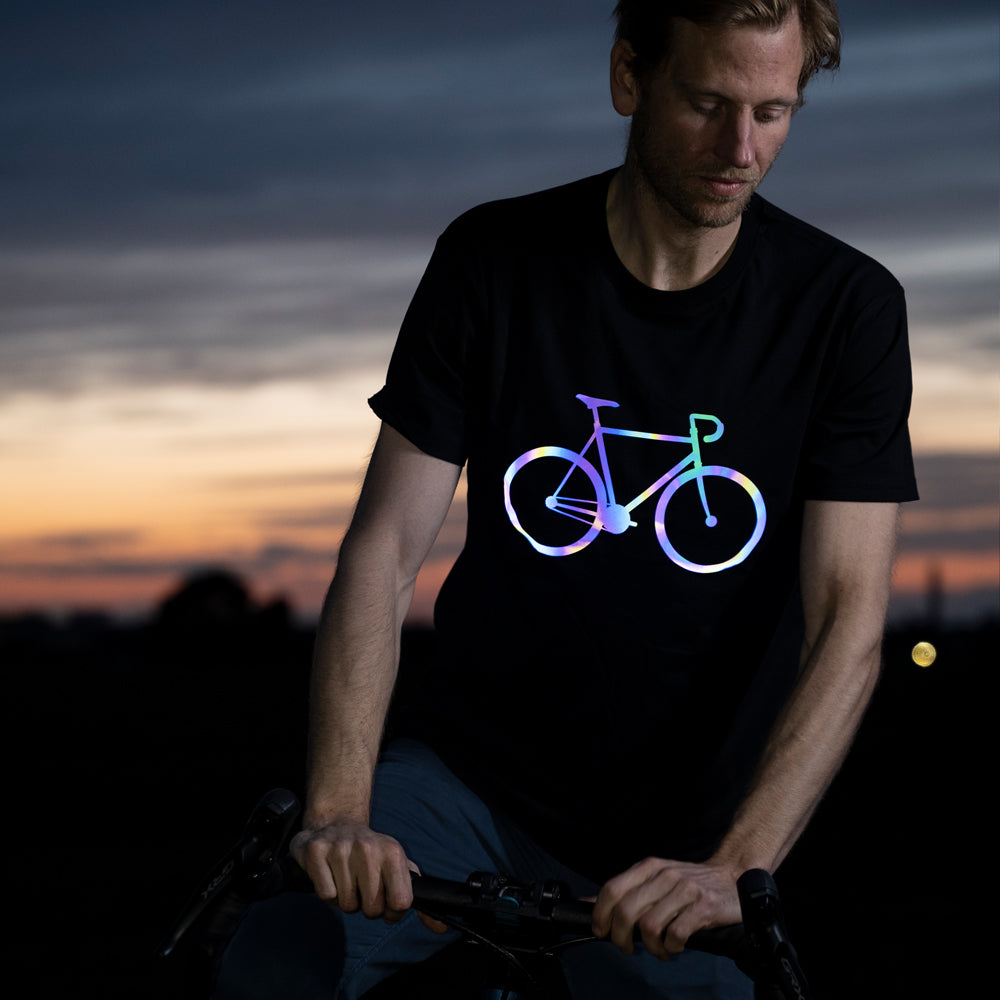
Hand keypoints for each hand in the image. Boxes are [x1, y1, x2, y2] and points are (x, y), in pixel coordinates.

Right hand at [290, 821, 446, 931]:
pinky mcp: (315, 852)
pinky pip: (326, 896)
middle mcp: (368, 848)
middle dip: (367, 906)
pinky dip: (328, 894)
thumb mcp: (399, 868)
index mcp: (393, 852)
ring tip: (346, 878)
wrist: (337, 823)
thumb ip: (419, 899)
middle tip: (362, 887)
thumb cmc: (372, 854)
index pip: (401, 902)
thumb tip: (440, 929)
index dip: (392, 912)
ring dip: (346, 899)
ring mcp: (340, 848)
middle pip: (372, 909)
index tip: (385, 903)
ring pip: (347, 905)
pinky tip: (330, 874)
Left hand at [591, 856, 740, 959]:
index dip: (600, 914)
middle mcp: (664, 875)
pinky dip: (671, 948)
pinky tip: (674, 947)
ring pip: (650, 926)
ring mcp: (685, 890)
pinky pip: (676, 935)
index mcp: (649, 867)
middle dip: (620, 937)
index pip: (612, 888)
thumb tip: (588, 904)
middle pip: (627, 910)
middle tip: (627, 948)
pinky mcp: (704, 906)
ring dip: (650, 947)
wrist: (733, 876)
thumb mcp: (655, 878)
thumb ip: (626, 890)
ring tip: (658, 950)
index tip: (600, 931)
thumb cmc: (689, 883)